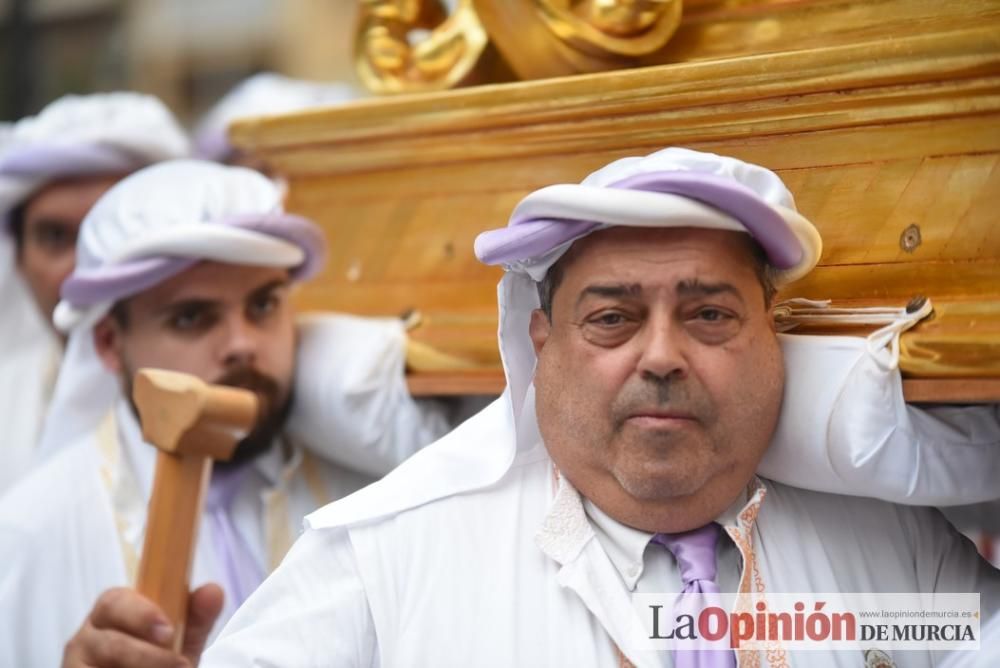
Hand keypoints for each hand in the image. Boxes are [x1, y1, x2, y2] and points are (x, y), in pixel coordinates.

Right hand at [62, 584, 223, 667]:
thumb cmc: (159, 660)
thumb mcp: (180, 642)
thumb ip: (196, 618)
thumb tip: (213, 590)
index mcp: (115, 610)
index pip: (117, 600)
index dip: (142, 613)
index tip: (168, 630)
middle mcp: (90, 634)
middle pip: (106, 638)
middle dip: (142, 650)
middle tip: (177, 661)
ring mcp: (78, 661)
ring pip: (104, 659)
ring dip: (141, 667)